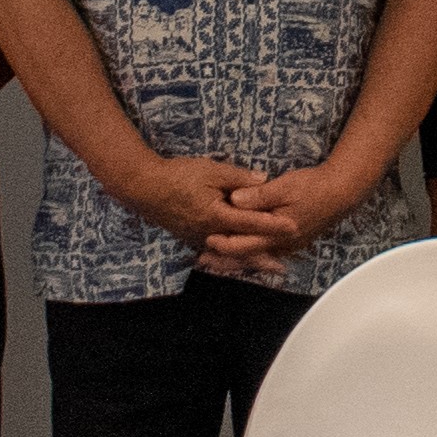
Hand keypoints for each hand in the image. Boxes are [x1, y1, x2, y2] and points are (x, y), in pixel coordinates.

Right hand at [111, 153, 295, 271]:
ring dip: (247, 258)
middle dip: (264, 254)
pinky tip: (236, 257)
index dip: (274, 225)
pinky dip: (229, 255)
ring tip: (265, 265)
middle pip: (242, 246)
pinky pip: (214, 250)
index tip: (293, 227)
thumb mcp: (211, 170)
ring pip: (228, 252)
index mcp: (217, 215)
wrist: (143, 186)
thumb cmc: (177, 176)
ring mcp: (198, 237)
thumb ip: (239, 177)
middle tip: (284, 265)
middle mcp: (209, 232)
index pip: (252, 223)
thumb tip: (264, 180)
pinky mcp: (190, 237)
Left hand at [222, 158, 384, 275]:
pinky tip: (243, 252)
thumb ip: (258, 196)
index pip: (245, 244)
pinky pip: (267, 252)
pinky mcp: (292, 241)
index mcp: (277, 233)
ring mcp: (288, 245)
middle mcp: (282, 245)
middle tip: (202, 260)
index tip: (206, 240)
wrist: (341, 192)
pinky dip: (252, 253)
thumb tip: (234, 200)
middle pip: (248, 256)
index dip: (224, 244)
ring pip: (257, 257)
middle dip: (225, 259)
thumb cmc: (312, 187)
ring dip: (237, 259)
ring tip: (216, 260)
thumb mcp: (283, 186)